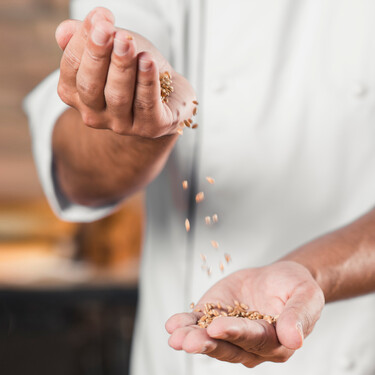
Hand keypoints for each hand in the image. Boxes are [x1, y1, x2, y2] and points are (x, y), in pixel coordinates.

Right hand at [55, 7, 195, 137]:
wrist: (170, 94)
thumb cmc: (134, 69)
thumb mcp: (110, 49)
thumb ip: (87, 39)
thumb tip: (63, 31)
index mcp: (76, 94)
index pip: (72, 66)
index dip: (83, 40)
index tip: (100, 17)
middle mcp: (95, 114)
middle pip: (90, 86)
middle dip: (98, 56)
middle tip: (108, 31)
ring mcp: (122, 125)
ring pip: (118, 97)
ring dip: (122, 67)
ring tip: (127, 41)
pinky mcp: (150, 128)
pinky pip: (146, 105)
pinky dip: (146, 81)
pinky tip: (147, 61)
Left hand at [166, 261, 323, 367]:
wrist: (279, 278)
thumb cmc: (296, 287)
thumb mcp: (306, 296)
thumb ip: (299, 316)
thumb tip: (294, 340)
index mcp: (275, 341)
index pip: (254, 339)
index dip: (236, 334)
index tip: (218, 328)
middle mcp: (251, 344)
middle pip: (228, 346)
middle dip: (207, 343)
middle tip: (187, 342)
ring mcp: (231, 332)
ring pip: (210, 340)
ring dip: (192, 338)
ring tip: (175, 336)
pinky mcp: (216, 318)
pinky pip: (200, 324)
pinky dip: (186, 324)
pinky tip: (172, 325)